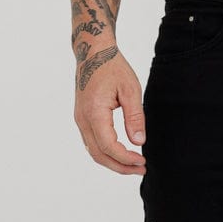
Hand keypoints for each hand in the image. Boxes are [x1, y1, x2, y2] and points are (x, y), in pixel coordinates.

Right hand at [73, 48, 146, 174]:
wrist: (93, 53)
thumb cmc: (113, 67)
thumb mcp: (130, 90)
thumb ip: (134, 117)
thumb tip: (138, 142)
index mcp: (94, 112)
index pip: (108, 146)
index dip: (126, 158)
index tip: (143, 161)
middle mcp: (82, 119)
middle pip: (98, 155)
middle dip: (120, 166)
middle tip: (141, 169)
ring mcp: (79, 119)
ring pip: (93, 151)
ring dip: (113, 162)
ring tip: (134, 164)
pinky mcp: (82, 118)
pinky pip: (91, 142)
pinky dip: (106, 153)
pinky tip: (122, 153)